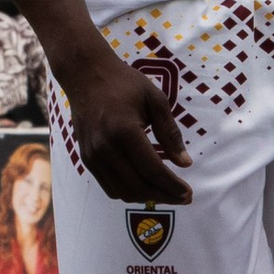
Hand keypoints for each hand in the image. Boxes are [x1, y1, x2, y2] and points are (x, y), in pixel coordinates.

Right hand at [62, 47, 192, 202]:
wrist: (85, 75)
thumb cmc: (123, 82)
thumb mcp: (155, 99)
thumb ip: (170, 132)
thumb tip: (185, 163)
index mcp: (125, 131)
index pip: (153, 170)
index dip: (173, 186)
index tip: (188, 193)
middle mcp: (105, 148)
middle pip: (139, 186)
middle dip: (164, 196)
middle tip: (183, 198)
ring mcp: (93, 156)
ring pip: (123, 192)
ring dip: (147, 198)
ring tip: (166, 194)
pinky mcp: (87, 159)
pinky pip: (109, 187)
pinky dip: (129, 193)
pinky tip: (145, 187)